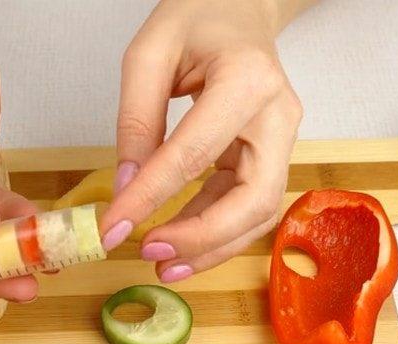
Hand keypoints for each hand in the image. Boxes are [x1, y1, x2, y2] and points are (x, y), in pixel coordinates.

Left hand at [101, 0, 303, 282]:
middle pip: (254, 199)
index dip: (152, 197)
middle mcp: (278, 114)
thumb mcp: (148, 55)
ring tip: (164, 264)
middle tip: (151, 254)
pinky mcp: (272, 153)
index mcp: (247, 80)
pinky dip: (216, 230)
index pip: (194, 153)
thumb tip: (128, 188)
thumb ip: (136, 120)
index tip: (114, 227)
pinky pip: (249, 203)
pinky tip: (181, 242)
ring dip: (214, 246)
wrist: (239, 8)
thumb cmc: (197, 17)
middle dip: (202, 238)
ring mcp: (283, 137)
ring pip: (259, 212)